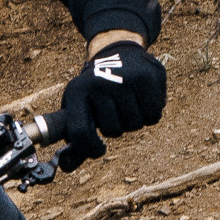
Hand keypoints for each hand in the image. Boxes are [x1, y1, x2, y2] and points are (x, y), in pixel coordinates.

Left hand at [57, 38, 165, 166]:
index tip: (99, 150)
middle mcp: (99, 83)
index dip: (90, 149)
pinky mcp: (147, 77)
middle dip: (117, 128)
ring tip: (128, 104)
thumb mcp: (80, 108)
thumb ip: (76, 139)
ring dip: (134, 120)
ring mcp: (124, 78)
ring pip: (135, 124)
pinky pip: (154, 114)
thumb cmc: (96, 91)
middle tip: (115, 111)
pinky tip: (142, 99)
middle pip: (113, 130)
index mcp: (76, 92)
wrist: (117, 51)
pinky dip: (151, 113)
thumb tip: (65, 167)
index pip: (80, 132)